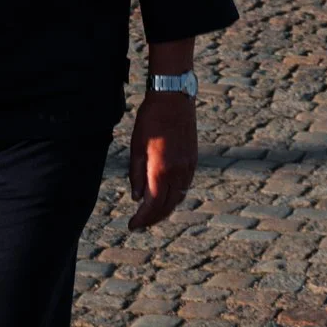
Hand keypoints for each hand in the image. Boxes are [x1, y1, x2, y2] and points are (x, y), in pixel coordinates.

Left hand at [127, 92, 197, 230]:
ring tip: (151, 214)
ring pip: (178, 198)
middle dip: (153, 219)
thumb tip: (137, 198)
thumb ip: (137, 175)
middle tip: (140, 224)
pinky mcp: (193, 160)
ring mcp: (188, 167)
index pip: (153, 206)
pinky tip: (165, 196)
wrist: (174, 99)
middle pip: (168, 206)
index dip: (142, 219)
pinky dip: (175, 197)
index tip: (132, 226)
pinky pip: (185, 187)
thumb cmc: (150, 121)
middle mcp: (178, 173)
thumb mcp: (136, 147)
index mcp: (161, 170)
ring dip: (165, 209)